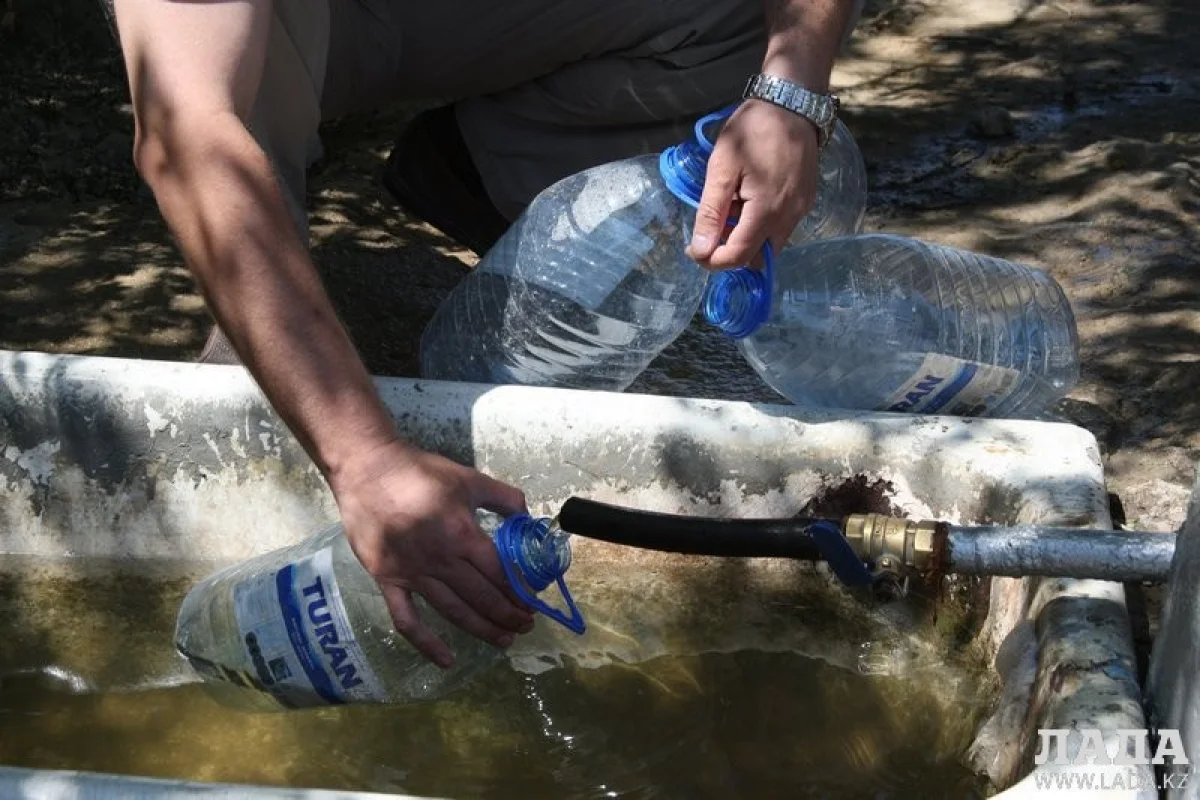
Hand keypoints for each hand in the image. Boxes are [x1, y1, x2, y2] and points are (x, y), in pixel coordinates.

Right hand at [329, 438, 535, 667]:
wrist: (368, 470)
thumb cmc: (420, 473)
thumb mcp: (469, 478)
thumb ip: (503, 497)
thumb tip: (527, 515)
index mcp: (462, 534)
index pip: (499, 573)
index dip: (519, 592)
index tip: (531, 602)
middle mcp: (441, 560)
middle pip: (482, 597)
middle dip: (508, 615)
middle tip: (525, 626)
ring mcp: (413, 573)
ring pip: (453, 611)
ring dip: (481, 630)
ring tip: (503, 641)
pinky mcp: (388, 580)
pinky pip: (407, 619)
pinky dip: (426, 644)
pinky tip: (446, 661)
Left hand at [685, 100, 820, 269]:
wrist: (791, 103)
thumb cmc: (752, 130)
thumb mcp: (721, 168)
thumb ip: (711, 212)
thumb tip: (701, 251)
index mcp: (767, 212)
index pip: (738, 257)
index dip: (712, 261)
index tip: (693, 248)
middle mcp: (789, 218)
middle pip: (757, 258)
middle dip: (730, 253)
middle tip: (711, 229)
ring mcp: (801, 210)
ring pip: (770, 245)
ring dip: (746, 239)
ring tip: (730, 210)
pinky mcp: (806, 201)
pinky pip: (782, 228)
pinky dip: (761, 226)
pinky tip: (748, 202)